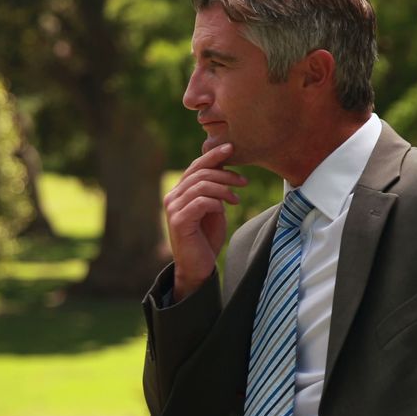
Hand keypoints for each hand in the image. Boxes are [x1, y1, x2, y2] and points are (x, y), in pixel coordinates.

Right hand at [163, 143, 247, 300]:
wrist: (198, 267)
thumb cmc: (206, 238)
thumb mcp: (213, 208)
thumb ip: (214, 190)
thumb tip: (223, 167)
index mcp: (179, 191)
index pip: (195, 166)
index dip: (213, 155)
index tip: (231, 148)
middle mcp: (173, 197)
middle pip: (199, 173)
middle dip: (225, 173)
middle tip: (243, 181)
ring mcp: (173, 209)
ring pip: (201, 185)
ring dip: (223, 189)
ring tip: (236, 198)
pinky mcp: (179, 221)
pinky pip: (201, 202)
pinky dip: (216, 202)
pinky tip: (226, 209)